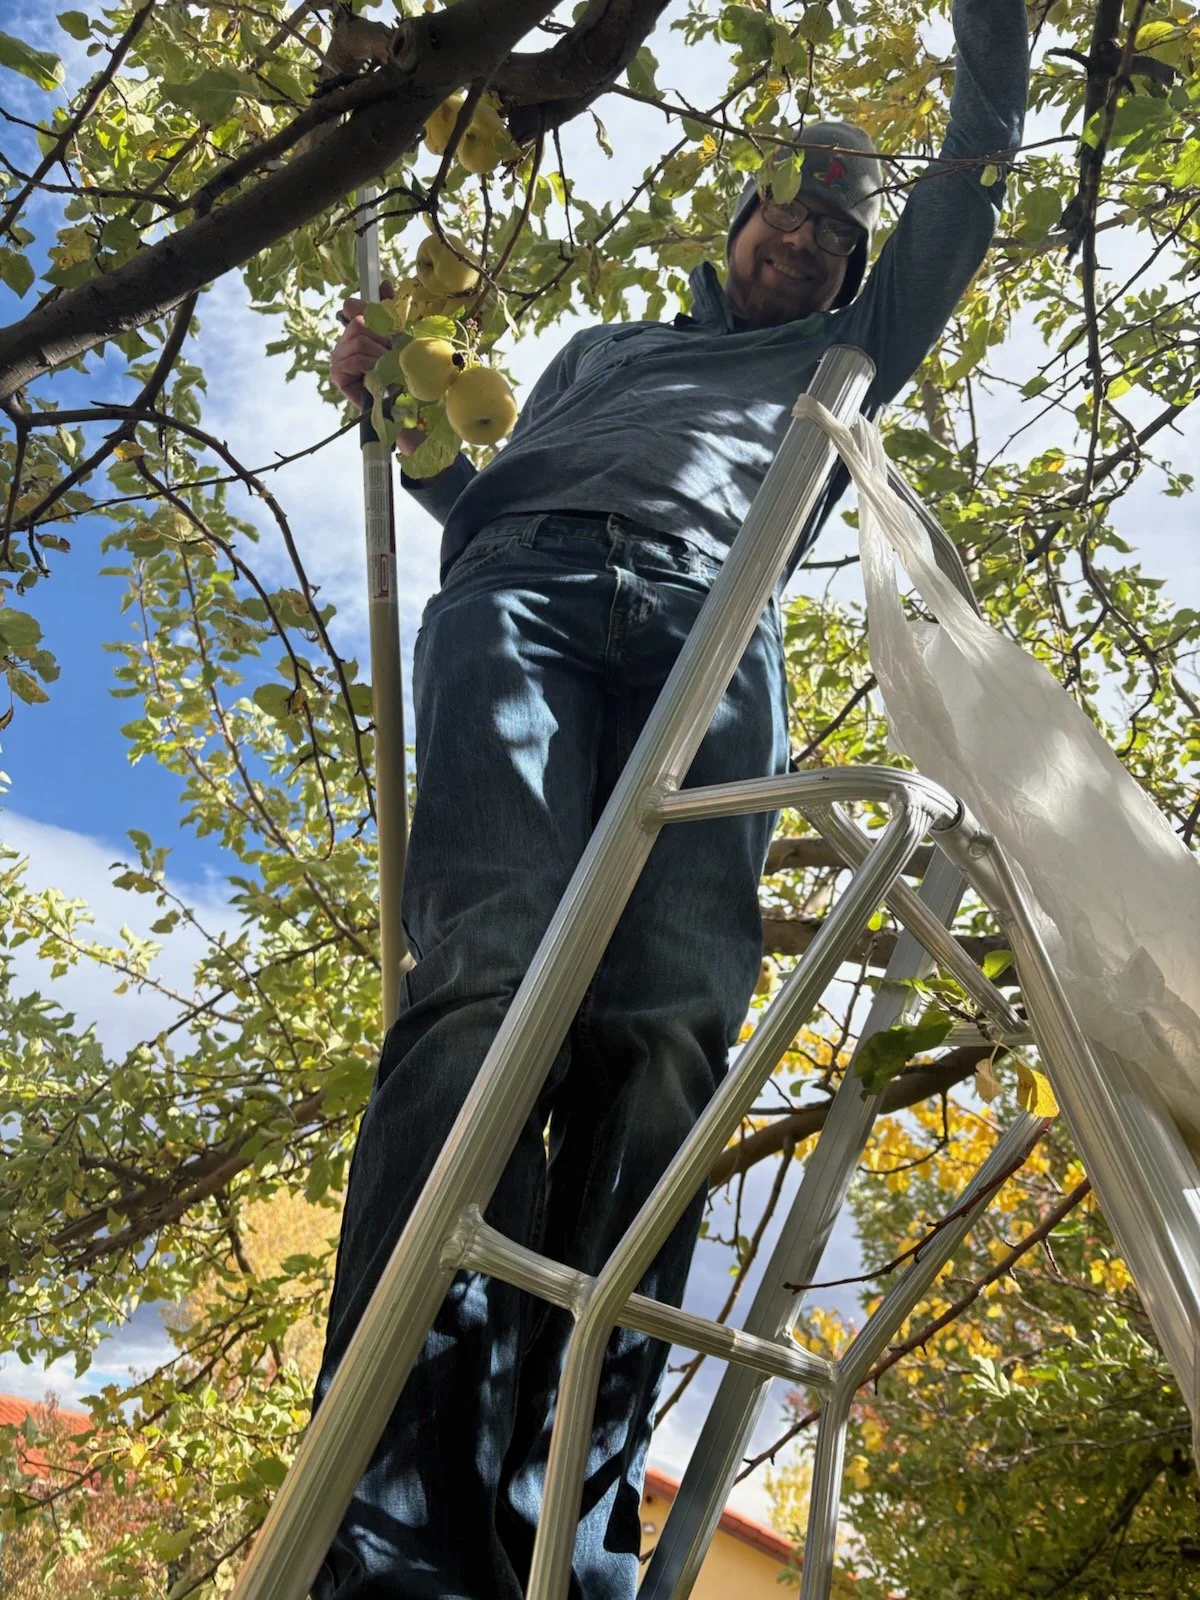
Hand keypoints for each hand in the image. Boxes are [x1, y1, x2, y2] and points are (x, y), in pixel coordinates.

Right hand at [330, 279, 394, 407]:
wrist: (398, 403)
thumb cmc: (397, 371)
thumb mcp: (397, 337)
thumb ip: (390, 311)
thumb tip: (384, 282)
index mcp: (355, 330)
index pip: (353, 306)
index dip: (370, 310)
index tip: (387, 324)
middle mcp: (344, 341)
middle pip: (359, 322)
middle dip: (380, 338)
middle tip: (391, 354)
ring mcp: (338, 357)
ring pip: (359, 340)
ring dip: (379, 354)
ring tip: (387, 367)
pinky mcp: (337, 373)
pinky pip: (355, 358)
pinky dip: (371, 365)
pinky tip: (377, 375)